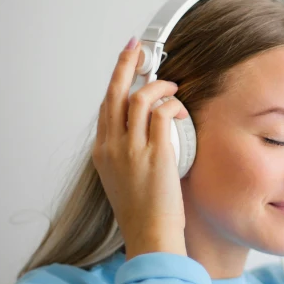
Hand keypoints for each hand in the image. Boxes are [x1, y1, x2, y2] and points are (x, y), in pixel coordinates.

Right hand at [92, 37, 189, 259]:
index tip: (127, 65)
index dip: (116, 82)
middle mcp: (112, 147)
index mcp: (102, 153)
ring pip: (139, 99)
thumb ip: (127, 155)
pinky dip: (173, 107)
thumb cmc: (141, 213)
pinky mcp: (155, 153)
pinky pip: (162, 116)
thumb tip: (145, 134)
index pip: (106, 107)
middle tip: (137, 48)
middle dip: (126, 65)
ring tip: (173, 88)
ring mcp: (132, 149)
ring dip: (159, 87)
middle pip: (115, 93)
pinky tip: (181, 111)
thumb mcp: (122, 181)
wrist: (148, 235)